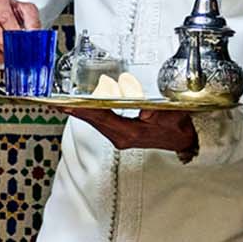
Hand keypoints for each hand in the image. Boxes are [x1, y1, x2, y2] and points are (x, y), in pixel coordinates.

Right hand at [0, 0, 41, 66]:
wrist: (3, 11)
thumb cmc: (15, 11)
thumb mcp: (28, 11)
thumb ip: (33, 23)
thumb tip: (33, 37)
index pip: (4, 18)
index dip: (14, 34)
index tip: (23, 45)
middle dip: (7, 48)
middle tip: (17, 57)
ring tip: (9, 60)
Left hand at [66, 107, 197, 163]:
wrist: (183, 140)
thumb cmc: (176, 127)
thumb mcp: (172, 116)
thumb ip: (159, 112)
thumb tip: (146, 111)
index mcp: (131, 133)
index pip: (103, 118)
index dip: (85, 110)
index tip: (70, 104)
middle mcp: (122, 137)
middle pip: (94, 121)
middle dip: (77, 110)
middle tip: (59, 102)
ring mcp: (120, 137)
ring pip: (96, 122)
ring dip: (82, 112)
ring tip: (65, 103)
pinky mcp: (121, 134)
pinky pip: (102, 123)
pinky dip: (91, 114)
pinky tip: (83, 108)